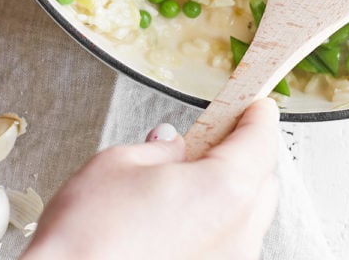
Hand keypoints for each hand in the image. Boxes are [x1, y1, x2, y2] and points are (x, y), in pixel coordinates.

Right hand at [22, 99, 279, 259]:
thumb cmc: (86, 239)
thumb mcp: (120, 164)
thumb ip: (161, 150)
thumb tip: (173, 145)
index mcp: (225, 191)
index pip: (261, 140)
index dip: (255, 114)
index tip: (251, 102)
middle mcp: (239, 236)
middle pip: (262, 181)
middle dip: (242, 155)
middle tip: (208, 139)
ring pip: (246, 219)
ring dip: (227, 195)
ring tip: (182, 184)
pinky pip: (227, 247)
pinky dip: (213, 228)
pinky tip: (177, 222)